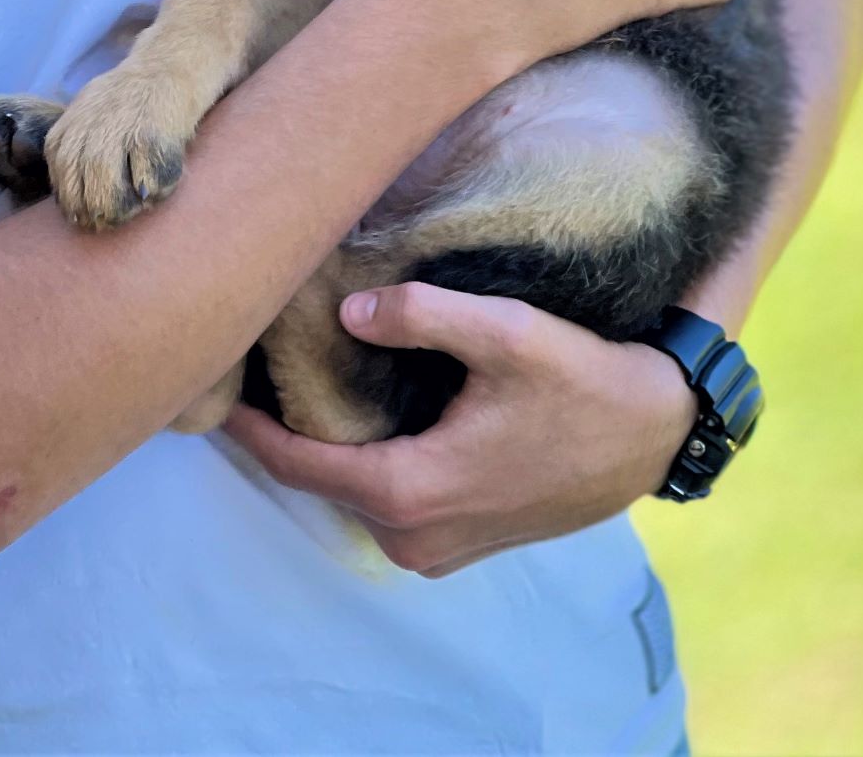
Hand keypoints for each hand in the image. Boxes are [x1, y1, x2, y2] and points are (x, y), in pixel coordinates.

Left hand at [224, 281, 698, 574]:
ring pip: (351, 492)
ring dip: (323, 446)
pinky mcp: (458, 544)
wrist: (652, 435)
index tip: (211, 385)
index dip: (249, 426)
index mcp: (412, 490)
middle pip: (318, 480)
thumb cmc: (581, 381)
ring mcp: (435, 551)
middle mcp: (414, 536)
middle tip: (248, 366)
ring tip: (293, 380)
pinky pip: (384, 502)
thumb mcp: (506, 332)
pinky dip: (361, 462)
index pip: (298, 463)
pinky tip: (355, 411)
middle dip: (280, 427)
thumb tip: (349, 312)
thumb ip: (423, 316)